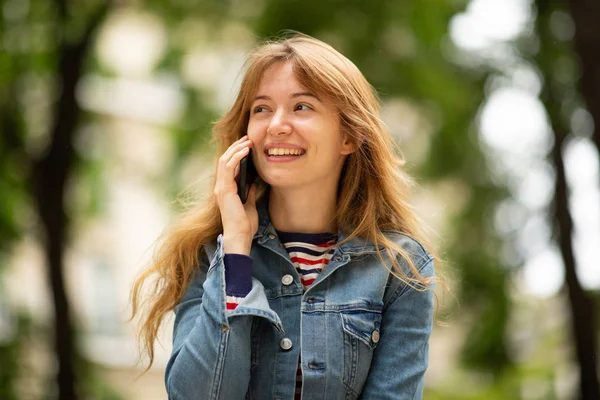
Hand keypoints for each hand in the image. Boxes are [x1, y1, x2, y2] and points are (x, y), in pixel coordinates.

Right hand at [213, 135, 257, 254]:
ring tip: (247, 141)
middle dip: (236, 147)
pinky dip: (236, 157)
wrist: (241, 236)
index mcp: (225, 190)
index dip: (236, 153)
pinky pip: (228, 168)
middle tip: (247, 138)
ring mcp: (221, 188)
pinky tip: (245, 151)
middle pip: (224, 160)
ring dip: (236, 149)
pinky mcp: (224, 190)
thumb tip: (252, 183)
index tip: (247, 145)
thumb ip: (248, 192)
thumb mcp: (249, 204)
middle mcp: (220, 187)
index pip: (227, 166)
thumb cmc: (244, 224)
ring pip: (224, 161)